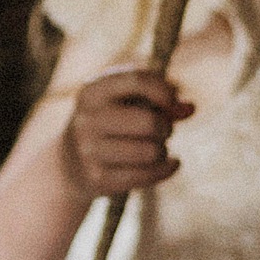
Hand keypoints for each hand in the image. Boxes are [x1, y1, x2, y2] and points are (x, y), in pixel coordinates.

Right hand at [59, 67, 191, 203]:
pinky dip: (167, 168)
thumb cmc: (111, 124)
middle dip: (165, 127)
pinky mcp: (97, 179)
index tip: (172, 99)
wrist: (69, 164)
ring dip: (162, 149)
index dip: (163, 90)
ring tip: (155, 148)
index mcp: (92, 91)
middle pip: (148, 122)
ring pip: (151, 151)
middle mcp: (86, 119)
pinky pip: (147, 175)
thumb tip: (190, 108)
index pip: (136, 81)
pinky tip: (172, 163)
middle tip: (162, 130)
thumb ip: (162, 101)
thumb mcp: (129, 103)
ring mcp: (89, 151)